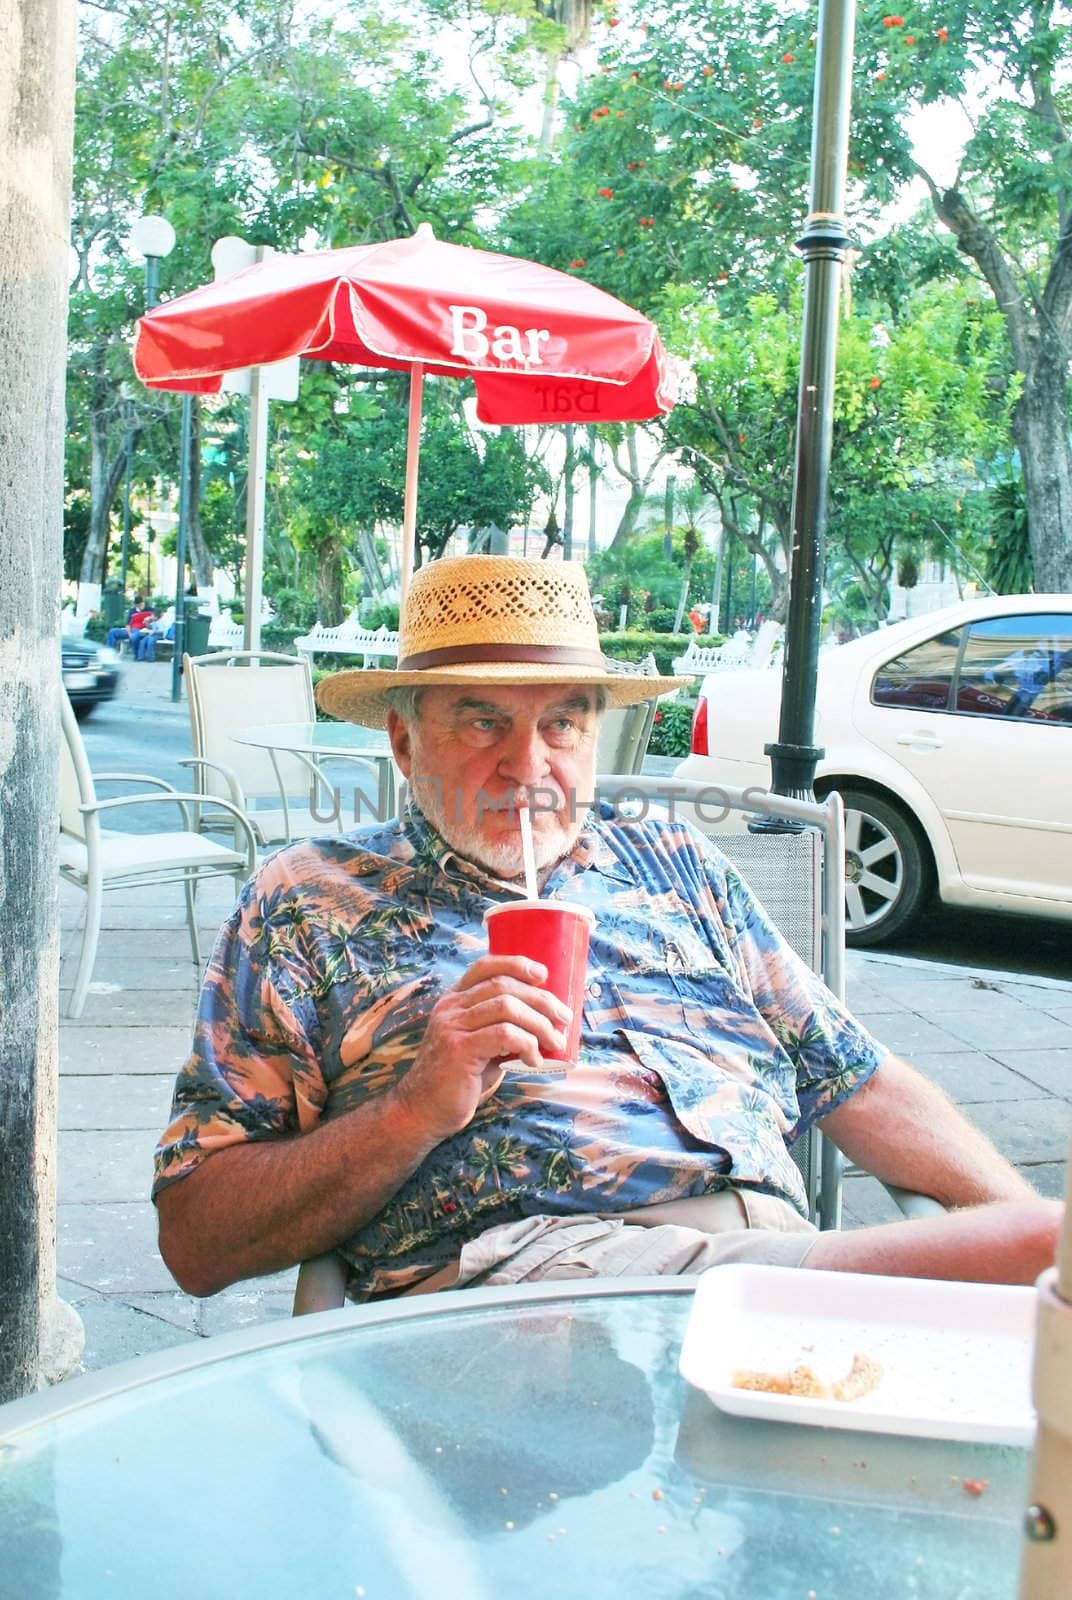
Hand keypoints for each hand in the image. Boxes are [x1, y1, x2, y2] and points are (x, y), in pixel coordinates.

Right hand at [393, 954, 572, 1144]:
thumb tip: (545, 1023)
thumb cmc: (457, 1079)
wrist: (423, 1111)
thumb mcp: (479, 1044)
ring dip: (539, 1023)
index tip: (543, 975)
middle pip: (504, 986)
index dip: (516, 964)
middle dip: (541, 1000)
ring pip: (507, 1007)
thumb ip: (500, 1028)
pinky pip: (504, 1034)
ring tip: (555, 1042)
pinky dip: (527, 1045)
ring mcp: (452, 1026)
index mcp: (454, 1000)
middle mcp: (450, 1007)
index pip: (485, 966)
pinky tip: (534, 1061)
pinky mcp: (459, 1049)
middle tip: (564, 1019)